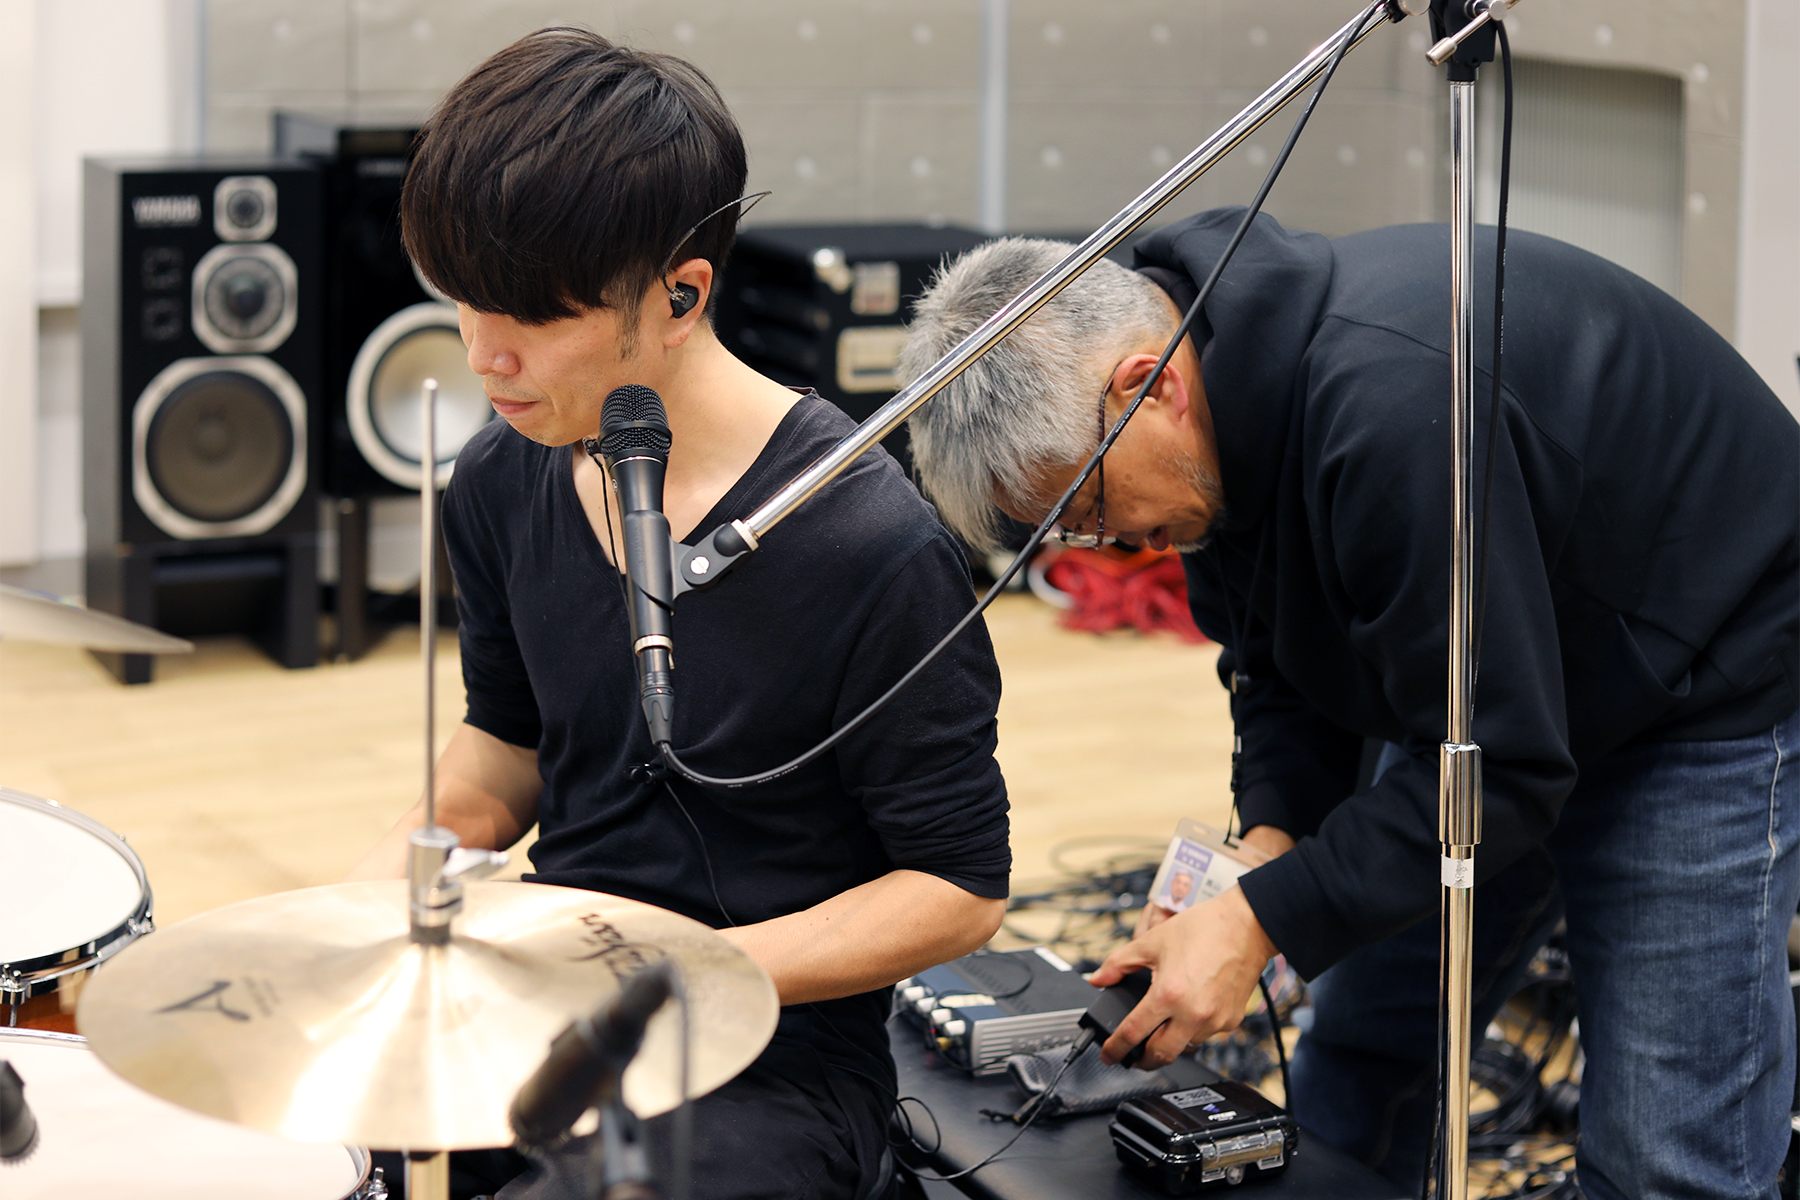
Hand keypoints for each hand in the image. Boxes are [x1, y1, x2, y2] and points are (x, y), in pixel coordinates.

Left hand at [1089, 885, 1278, 1069]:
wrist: (1246, 926)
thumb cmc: (1203, 929)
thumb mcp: (1151, 941)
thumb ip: (1119, 963)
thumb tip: (1098, 979)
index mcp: (1168, 994)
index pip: (1133, 1033)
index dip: (1116, 1048)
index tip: (1109, 1055)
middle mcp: (1192, 1014)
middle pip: (1161, 1055)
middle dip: (1143, 1061)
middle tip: (1133, 1057)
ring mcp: (1215, 1021)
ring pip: (1185, 1045)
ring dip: (1171, 1041)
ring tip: (1164, 1025)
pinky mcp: (1231, 1021)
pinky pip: (1206, 1034)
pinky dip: (1193, 1028)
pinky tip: (1190, 1010)